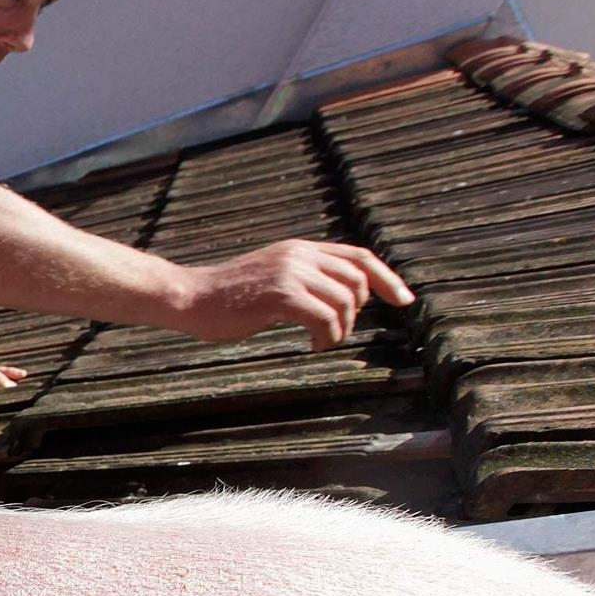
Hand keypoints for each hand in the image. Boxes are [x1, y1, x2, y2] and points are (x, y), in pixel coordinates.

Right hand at [176, 241, 413, 348]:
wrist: (189, 297)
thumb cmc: (227, 296)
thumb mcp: (272, 276)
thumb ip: (303, 277)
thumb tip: (341, 297)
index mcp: (300, 249)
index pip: (359, 256)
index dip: (388, 278)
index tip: (404, 300)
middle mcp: (299, 255)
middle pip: (358, 281)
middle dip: (357, 312)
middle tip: (334, 331)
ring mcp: (290, 273)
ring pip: (344, 302)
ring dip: (340, 329)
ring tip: (321, 341)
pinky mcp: (280, 295)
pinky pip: (325, 318)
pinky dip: (327, 337)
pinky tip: (313, 345)